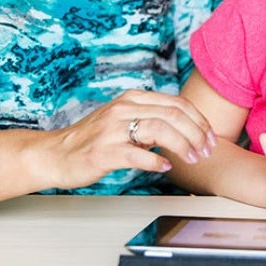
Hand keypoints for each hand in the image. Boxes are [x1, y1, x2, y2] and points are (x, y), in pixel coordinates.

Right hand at [49, 89, 215, 188]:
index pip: (176, 103)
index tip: (210, 136)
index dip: (199, 119)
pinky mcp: (104, 152)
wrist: (55, 154)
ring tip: (192, 159)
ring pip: (159, 129)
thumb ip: (149, 117)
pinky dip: (156, 161)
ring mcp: (113, 130)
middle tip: (207, 150)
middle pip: (173, 114)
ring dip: (182, 145)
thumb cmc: (91, 140)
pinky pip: (137, 154)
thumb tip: (183, 126)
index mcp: (131, 99)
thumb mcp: (122, 119)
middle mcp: (123, 109)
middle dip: (197, 133)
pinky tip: (165, 167)